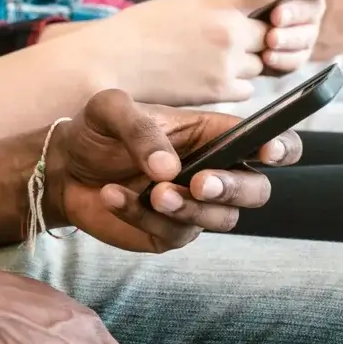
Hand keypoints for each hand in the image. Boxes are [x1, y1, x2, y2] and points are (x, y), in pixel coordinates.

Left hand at [42, 89, 300, 253]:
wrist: (61, 168)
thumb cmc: (95, 131)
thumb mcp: (110, 110)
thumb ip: (140, 129)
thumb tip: (169, 167)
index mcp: (211, 134)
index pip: (264, 141)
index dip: (280, 147)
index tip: (267, 152)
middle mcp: (212, 170)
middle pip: (256, 190)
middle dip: (234, 188)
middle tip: (199, 183)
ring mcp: (193, 206)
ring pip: (220, 219)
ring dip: (188, 207)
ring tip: (152, 192)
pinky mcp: (168, 233)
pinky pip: (173, 233)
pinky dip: (142, 215)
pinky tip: (113, 195)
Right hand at [85, 0, 342, 102]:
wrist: (111, 62)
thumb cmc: (143, 28)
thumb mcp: (187, 4)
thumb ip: (226, 8)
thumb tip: (256, 21)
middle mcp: (230, 30)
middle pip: (276, 28)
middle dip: (270, 28)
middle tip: (249, 26)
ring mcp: (228, 61)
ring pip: (264, 58)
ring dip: (250, 55)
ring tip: (210, 51)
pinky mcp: (221, 89)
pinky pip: (247, 83)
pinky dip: (235, 77)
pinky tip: (203, 72)